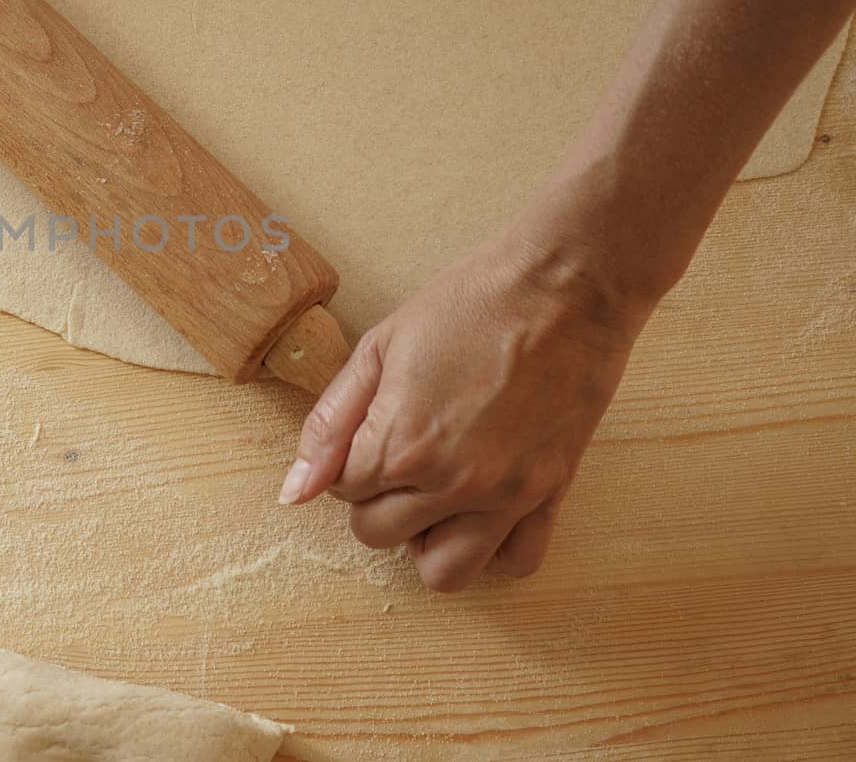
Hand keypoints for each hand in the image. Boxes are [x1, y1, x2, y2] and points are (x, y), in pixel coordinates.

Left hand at [278, 219, 654, 591]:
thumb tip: (294, 491)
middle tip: (399, 452)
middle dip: (376, 499)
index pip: (342, 490)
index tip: (373, 426)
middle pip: (378, 533)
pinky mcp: (550, 496)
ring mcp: (505, 497)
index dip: (349, 458)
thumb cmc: (470, 304)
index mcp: (400, 443)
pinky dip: (492, 549)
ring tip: (433, 494)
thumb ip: (330, 423)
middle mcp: (451, 483)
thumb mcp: (379, 348)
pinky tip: (480, 509)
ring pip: (442, 572)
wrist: (564, 288)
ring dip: (425, 539)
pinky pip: (515, 562)